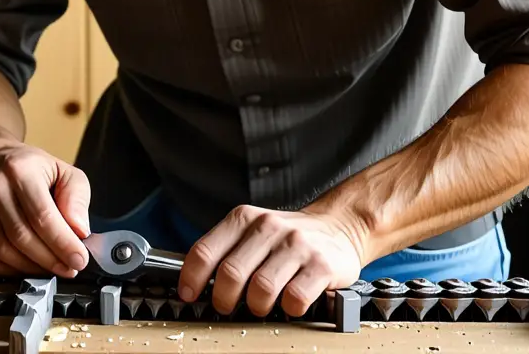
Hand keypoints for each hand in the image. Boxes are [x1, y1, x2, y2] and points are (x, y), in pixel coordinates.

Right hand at [0, 141, 91, 278]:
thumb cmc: (30, 170)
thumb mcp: (64, 172)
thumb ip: (76, 199)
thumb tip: (79, 231)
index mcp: (19, 169)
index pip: (43, 216)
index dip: (63, 244)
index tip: (79, 260)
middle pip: (22, 237)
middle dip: (50, 260)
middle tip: (68, 269)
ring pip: (4, 252)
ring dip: (31, 268)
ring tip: (50, 268)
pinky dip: (8, 270)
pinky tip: (25, 267)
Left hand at [176, 205, 364, 317]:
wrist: (338, 226)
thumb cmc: (287, 237)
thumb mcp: (253, 230)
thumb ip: (226, 249)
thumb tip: (195, 282)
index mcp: (245, 218)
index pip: (205, 251)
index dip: (192, 279)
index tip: (189, 295)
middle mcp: (269, 227)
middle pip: (231, 274)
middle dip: (224, 299)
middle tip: (228, 306)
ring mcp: (297, 245)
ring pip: (261, 289)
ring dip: (257, 306)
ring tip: (261, 305)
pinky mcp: (321, 265)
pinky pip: (294, 298)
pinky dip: (288, 309)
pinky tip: (289, 303)